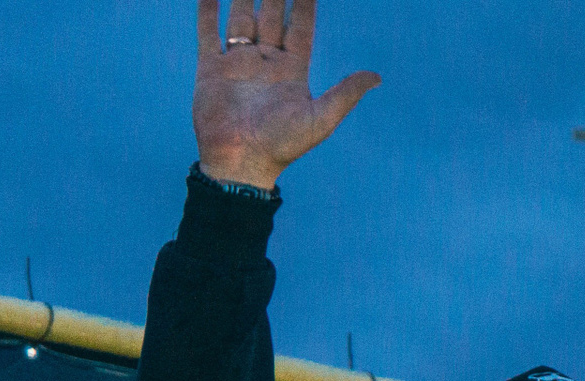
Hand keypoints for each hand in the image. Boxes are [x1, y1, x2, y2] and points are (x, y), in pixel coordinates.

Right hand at [193, 0, 380, 189]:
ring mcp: (238, 64)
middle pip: (271, 19)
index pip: (300, 30)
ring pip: (242, 20)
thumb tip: (376, 76)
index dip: (304, 8)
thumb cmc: (282, 145)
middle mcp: (265, 63)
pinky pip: (208, 32)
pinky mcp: (211, 69)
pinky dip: (207, 10)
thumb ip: (345, 94)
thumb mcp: (321, 119)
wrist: (240, 161)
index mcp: (292, 72)